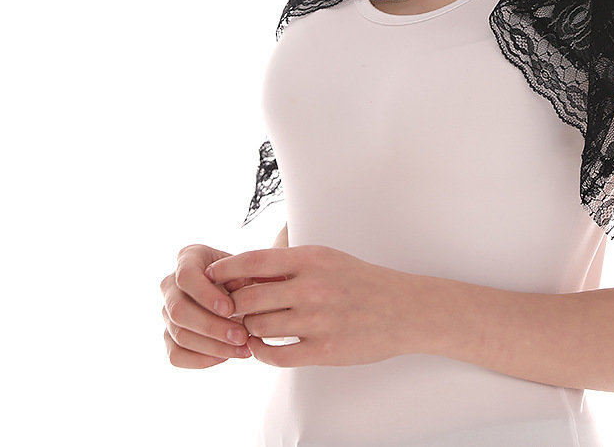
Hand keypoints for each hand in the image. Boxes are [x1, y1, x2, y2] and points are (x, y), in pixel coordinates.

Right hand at [161, 244, 253, 367]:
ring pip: (179, 335)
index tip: (230, 309)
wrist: (244, 294)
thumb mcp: (250, 268)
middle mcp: (171, 284)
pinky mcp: (169, 336)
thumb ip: (247, 274)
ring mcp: (167, 312)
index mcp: (189, 258)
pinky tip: (226, 356)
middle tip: (241, 336)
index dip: (205, 294)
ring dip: (212, 346)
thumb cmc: (247, 276)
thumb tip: (245, 284)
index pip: (186, 276)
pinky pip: (176, 355)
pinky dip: (201, 359)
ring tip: (243, 349)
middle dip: (211, 327)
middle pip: (178, 310)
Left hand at [206, 245, 421, 367]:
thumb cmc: (362, 281)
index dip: (226, 268)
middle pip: (248, 297)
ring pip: (258, 327)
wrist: (403, 309)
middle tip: (226, 309)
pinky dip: (260, 352)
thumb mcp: (327, 259)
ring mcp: (317, 320)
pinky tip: (261, 346)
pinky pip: (275, 355)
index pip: (254, 260)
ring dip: (246, 329)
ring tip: (246, 328)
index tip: (211, 275)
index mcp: (312, 258)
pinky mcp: (323, 350)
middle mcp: (312, 287)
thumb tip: (247, 267)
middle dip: (232, 305)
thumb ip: (290, 263)